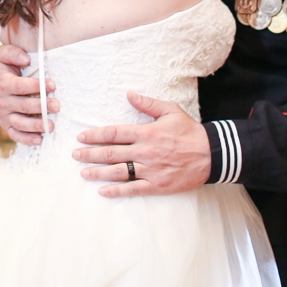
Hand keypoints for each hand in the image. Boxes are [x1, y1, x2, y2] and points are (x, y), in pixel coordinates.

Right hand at [0, 44, 57, 145]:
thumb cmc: (1, 69)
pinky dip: (26, 139)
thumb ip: (12, 53)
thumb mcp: (2, 56)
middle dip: (41, 107)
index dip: (36, 86)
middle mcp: (2, 101)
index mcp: (3, 84)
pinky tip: (39, 139)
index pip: (20, 86)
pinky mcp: (6, 125)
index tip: (52, 84)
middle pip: (23, 106)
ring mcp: (4, 115)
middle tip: (57, 105)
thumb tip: (26, 59)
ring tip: (51, 125)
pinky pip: (15, 135)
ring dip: (36, 125)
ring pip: (20, 123)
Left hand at [72, 92, 210, 197]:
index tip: (81, 137)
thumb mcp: (170, 111)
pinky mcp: (158, 185)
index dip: (95, 135)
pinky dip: (117, 191)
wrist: (212, 154)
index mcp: (146, 132)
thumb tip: (129, 94)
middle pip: (111, 153)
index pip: (114, 133)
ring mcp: (151, 169)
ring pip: (118, 172)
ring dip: (98, 172)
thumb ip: (147, 104)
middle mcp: (145, 151)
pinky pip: (134, 188)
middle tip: (75, 155)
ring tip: (83, 172)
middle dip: (90, 154)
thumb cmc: (189, 131)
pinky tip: (103, 191)